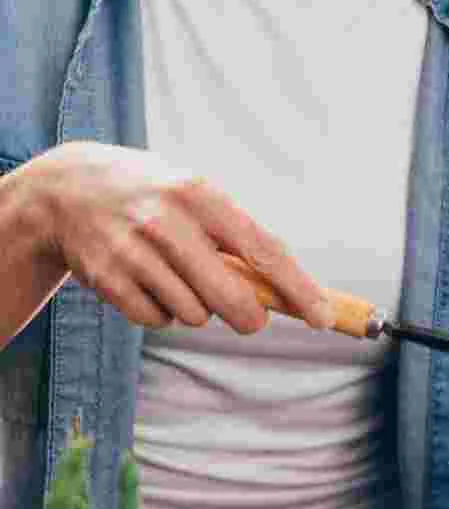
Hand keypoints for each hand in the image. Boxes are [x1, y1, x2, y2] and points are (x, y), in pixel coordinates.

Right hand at [29, 141, 332, 333]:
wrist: (66, 189)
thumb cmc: (154, 195)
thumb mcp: (196, 195)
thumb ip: (236, 236)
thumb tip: (287, 290)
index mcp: (200, 193)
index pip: (263, 250)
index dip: (298, 289)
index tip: (323, 317)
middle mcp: (166, 221)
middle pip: (230, 297)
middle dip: (250, 318)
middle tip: (252, 319)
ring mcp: (131, 251)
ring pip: (193, 314)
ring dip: (198, 309)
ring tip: (179, 277)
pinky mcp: (105, 279)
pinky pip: (156, 320)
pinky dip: (162, 313)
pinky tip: (149, 283)